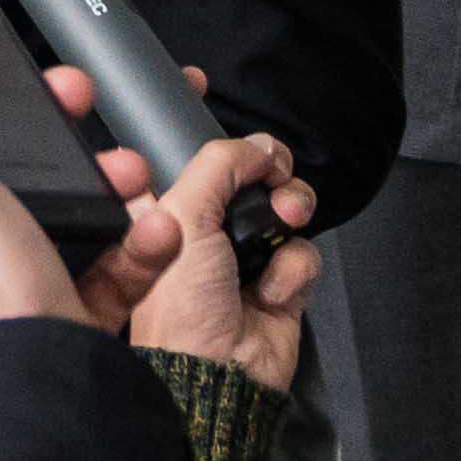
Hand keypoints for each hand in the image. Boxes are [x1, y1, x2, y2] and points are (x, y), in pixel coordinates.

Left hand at [0, 56, 171, 366]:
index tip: (22, 81)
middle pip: (7, 176)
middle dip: (58, 139)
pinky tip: (157, 232)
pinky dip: (140, 248)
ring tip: (134, 173)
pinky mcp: (66, 315)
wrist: (47, 391)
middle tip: (85, 108)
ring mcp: (13, 288)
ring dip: (109, 185)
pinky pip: (110, 269)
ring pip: (66, 217)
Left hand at [104, 88, 320, 391]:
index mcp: (158, 211)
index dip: (190, 116)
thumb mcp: (182, 215)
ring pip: (283, 205)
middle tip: (270, 170)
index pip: (174, 147)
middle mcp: (199, 230)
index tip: (200, 83)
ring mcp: (241, 257)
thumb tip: (257, 145)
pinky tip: (270, 289)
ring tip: (282, 223)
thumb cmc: (177, 310)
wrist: (217, 377)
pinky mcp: (277, 284)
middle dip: (265, 167)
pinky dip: (292, 266)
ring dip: (289, 209)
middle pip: (244, 171)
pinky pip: (302, 252)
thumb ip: (217, 165)